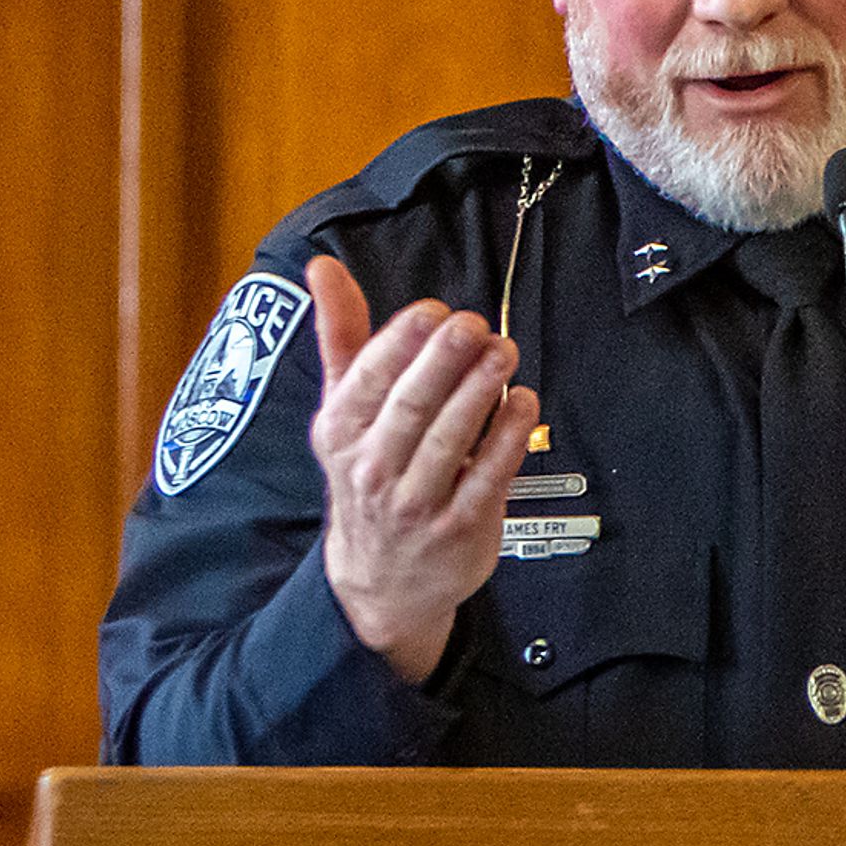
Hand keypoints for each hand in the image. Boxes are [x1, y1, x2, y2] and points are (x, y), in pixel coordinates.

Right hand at [304, 253, 537, 684]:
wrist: (381, 580)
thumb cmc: (368, 473)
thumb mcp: (344, 409)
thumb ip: (343, 336)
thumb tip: (321, 266)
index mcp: (340, 433)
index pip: (366, 381)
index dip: (399, 343)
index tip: (431, 310)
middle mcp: (372, 468)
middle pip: (409, 407)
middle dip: (442, 361)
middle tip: (474, 324)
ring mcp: (416, 502)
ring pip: (450, 439)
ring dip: (481, 391)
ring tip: (505, 351)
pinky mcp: (461, 527)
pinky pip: (488, 475)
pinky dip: (507, 437)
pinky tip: (524, 402)